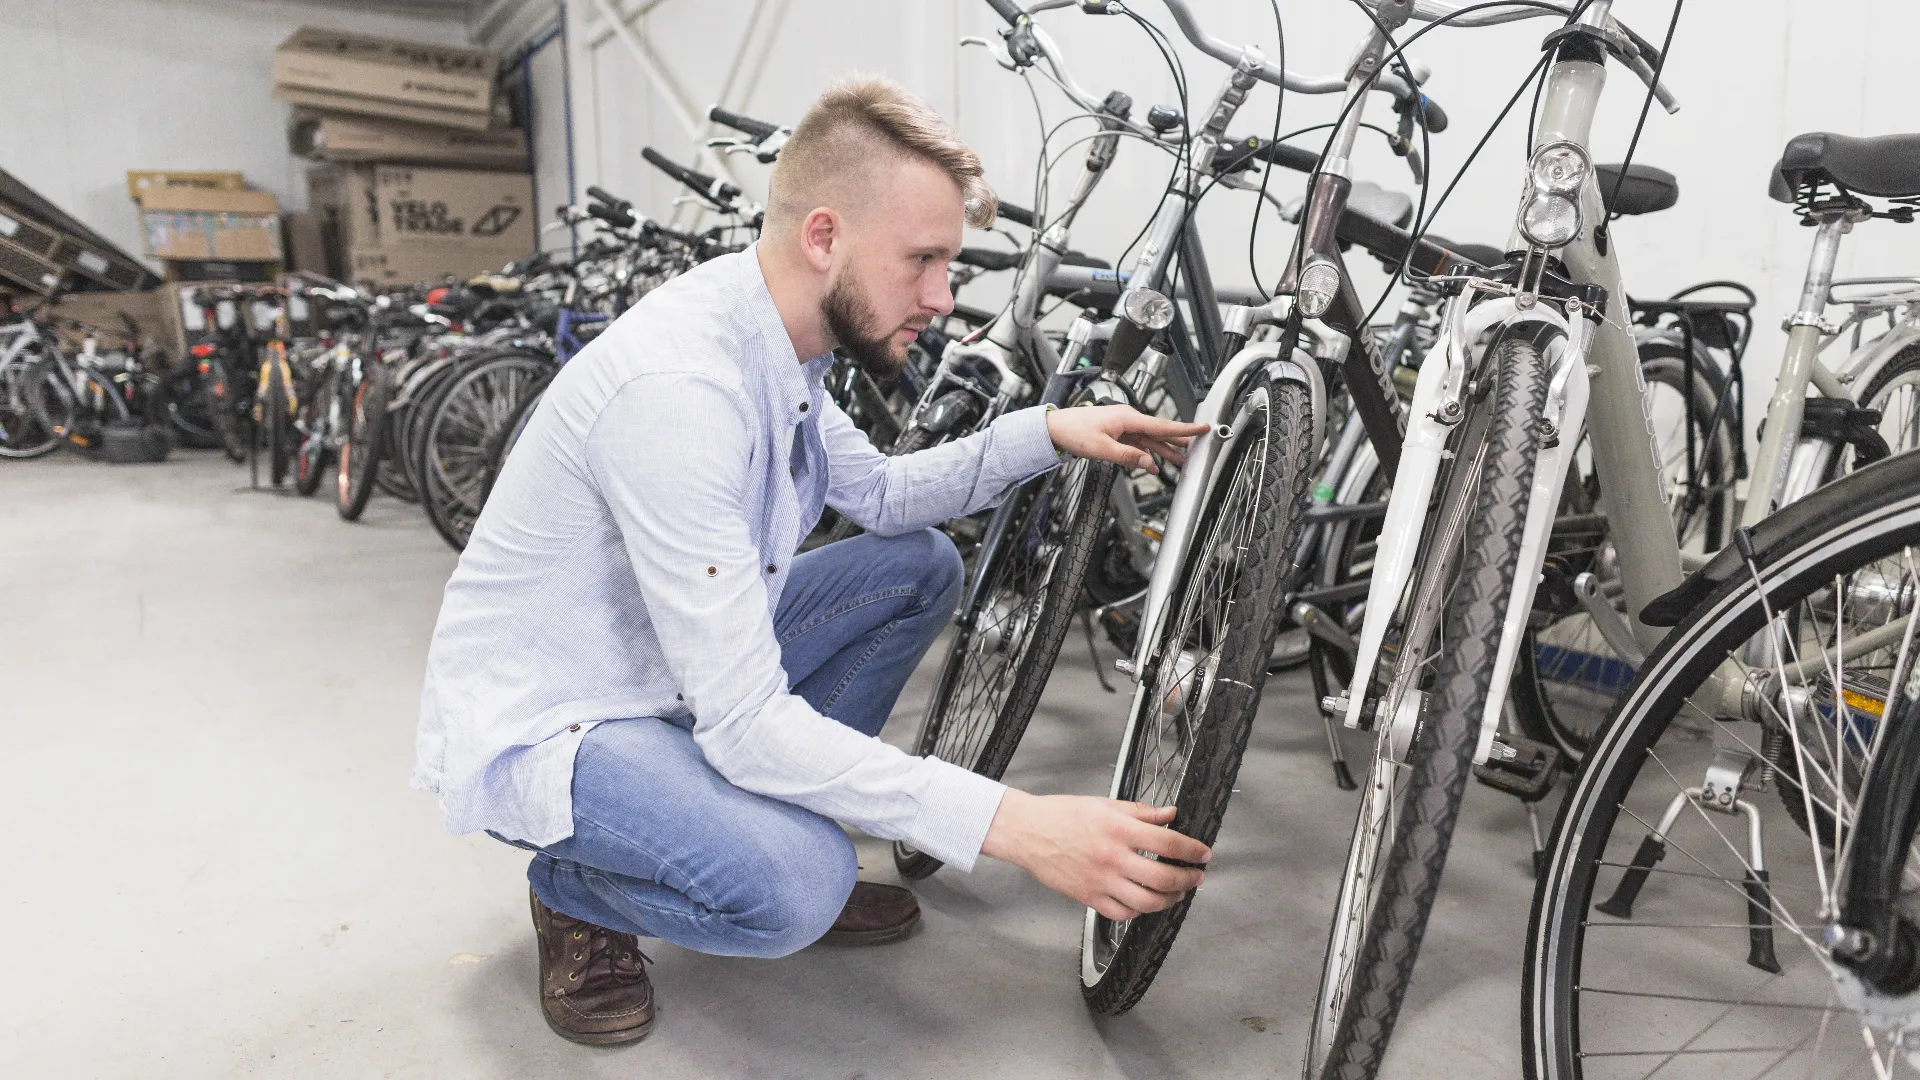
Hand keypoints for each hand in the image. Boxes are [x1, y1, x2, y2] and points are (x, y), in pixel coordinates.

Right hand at [980, 789, 1210, 920]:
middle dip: (1188, 879)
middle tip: (1197, 877)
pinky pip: (1122, 913)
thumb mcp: (1104, 804)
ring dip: (1170, 900)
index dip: (1192, 850)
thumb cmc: (1063, 815)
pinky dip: (1139, 912)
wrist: (1028, 832)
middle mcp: (1113, 857)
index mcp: (1119, 829)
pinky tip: (1145, 903)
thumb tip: (1170, 814)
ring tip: (1177, 893)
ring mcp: (1100, 881)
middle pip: (1163, 877)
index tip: (1203, 853)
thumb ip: (1140, 812)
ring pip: (1147, 902)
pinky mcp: (1088, 897)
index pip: (1168, 842)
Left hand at [1044, 404, 1209, 473]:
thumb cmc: (1074, 432)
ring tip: (1181, 459)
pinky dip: (1146, 453)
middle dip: (1178, 440)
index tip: (1202, 427)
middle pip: (1159, 432)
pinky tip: (1152, 463)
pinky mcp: (1115, 432)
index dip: (1184, 429)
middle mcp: (1127, 419)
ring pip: (1149, 439)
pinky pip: (1137, 443)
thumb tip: (1149, 463)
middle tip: (1198, 445)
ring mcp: (1122, 426)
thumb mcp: (1103, 449)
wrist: (1054, 428)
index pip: (1162, 425)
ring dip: (1163, 450)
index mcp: (1127, 418)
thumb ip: (1128, 457)